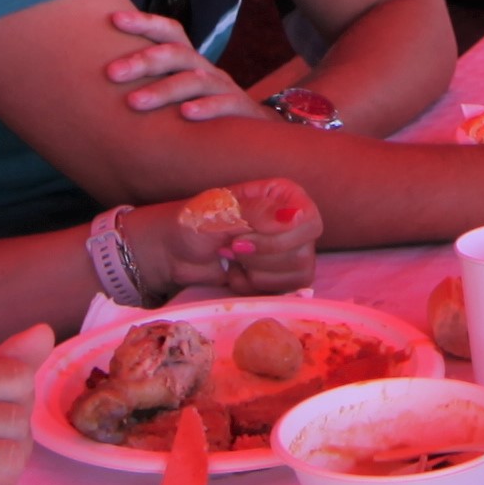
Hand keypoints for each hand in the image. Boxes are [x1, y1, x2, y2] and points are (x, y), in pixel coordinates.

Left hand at [95, 5, 268, 121]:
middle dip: (142, 61)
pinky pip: (225, 104)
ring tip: (133, 103)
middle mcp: (205, 69)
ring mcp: (224, 88)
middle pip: (176, 54)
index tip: (113, 19)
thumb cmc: (205, 111)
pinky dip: (206, 108)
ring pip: (194, 80)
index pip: (168, 33)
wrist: (258, 134)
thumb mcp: (180, 93)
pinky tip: (185, 115)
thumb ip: (152, 85)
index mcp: (189, 62)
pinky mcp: (241, 111)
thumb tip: (105, 80)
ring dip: (163, 90)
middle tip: (111, 73)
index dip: (144, 22)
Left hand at [128, 177, 322, 298]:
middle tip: (231, 247)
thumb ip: (257, 213)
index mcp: (283, 195)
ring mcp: (290, 250)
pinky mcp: (281, 276)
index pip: (309, 220)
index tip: (241, 238)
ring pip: (298, 272)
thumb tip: (297, 217)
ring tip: (232, 259)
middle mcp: (292, 221)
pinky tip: (237, 274)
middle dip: (260, 256)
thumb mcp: (220, 212)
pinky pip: (288, 289)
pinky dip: (256, 286)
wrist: (174, 253)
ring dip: (257, 272)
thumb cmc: (193, 223)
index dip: (279, 238)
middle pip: (304, 251)